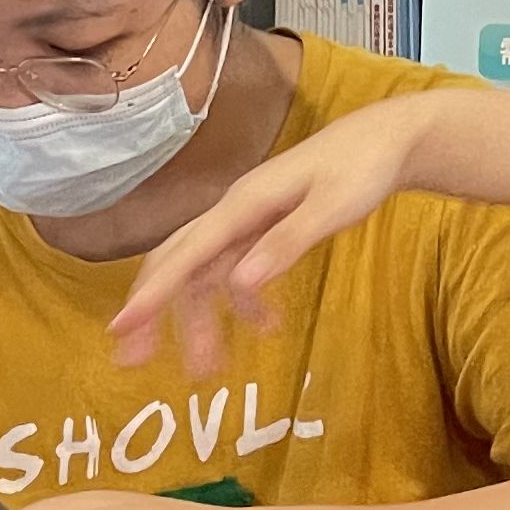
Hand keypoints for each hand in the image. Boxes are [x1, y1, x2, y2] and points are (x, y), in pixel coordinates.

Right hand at [108, 106, 416, 371]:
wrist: (387, 140)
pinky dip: (241, 301)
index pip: (187, 254)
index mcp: (243, 205)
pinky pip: (235, 267)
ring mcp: (247, 219)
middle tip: (134, 360)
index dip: (153, 293)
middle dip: (154, 310)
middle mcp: (234, 210)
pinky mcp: (263, 226)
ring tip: (206, 369)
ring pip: (205, 271)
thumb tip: (240, 284)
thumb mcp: (332, 209)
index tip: (122, 328)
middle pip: (178, 262)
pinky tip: (264, 328)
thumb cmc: (362, 170)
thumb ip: (287, 243)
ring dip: (199, 318)